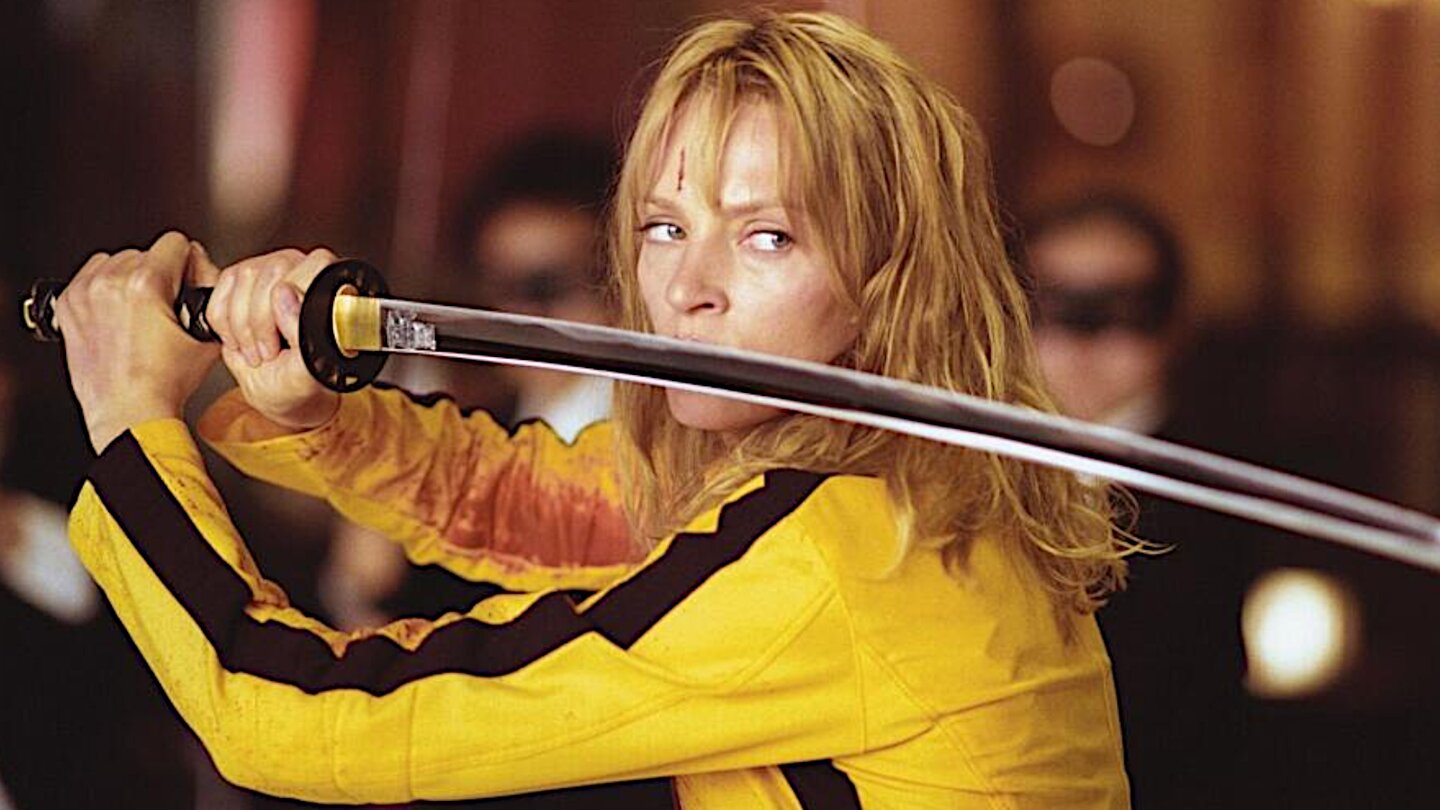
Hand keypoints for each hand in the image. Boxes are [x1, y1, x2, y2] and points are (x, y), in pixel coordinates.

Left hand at [54, 231, 221, 451]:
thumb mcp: (207, 336)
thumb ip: (211, 297)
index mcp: (144, 284)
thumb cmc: (165, 383)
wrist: (128, 411)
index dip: (190, 264)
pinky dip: (106, 290)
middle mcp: (109, 282)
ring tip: (140, 312)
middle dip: (159, 274)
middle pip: (146, 252)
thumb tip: (207, 274)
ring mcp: (84, 292)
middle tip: (164, 307)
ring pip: (117, 262)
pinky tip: (119, 315)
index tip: (187, 285)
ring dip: (131, 279)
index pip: (176, 243)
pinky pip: (92, 277)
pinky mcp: (69, 305)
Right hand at [207, 247, 339, 430]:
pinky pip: (220, 291)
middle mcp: (302, 269)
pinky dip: (223, 324)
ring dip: (242, 326)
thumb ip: (302, 330)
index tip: (284, 340)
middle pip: (272, 272)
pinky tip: (240, 341)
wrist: (276, 389)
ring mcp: (268, 268)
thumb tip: (284, 293)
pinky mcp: (237, 279)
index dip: (291, 305)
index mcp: (332, 288)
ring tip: (256, 353)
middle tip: (268, 353)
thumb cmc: (299, 379)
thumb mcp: (306, 368)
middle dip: (261, 321)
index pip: (312, 267)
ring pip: (243, 277)